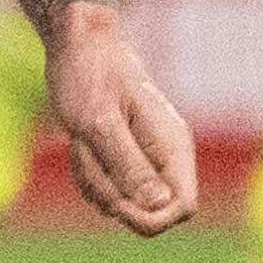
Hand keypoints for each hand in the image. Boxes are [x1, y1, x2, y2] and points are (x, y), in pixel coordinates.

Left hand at [42, 0, 194, 235]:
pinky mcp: (122, 161)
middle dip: (112, 196)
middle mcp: (163, 157)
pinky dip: (85, 174)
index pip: (184, 206)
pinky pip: (104, 191)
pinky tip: (78, 143)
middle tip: (88, 155)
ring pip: (121, 203)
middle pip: (149, 212)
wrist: (78, 45)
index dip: (153, 217)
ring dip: (92, 180)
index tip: (117, 203)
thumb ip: (129, 164)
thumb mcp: (100, 122)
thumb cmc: (89, 75)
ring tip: (81, 140)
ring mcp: (143, 160)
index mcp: (172, 146)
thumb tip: (160, 206)